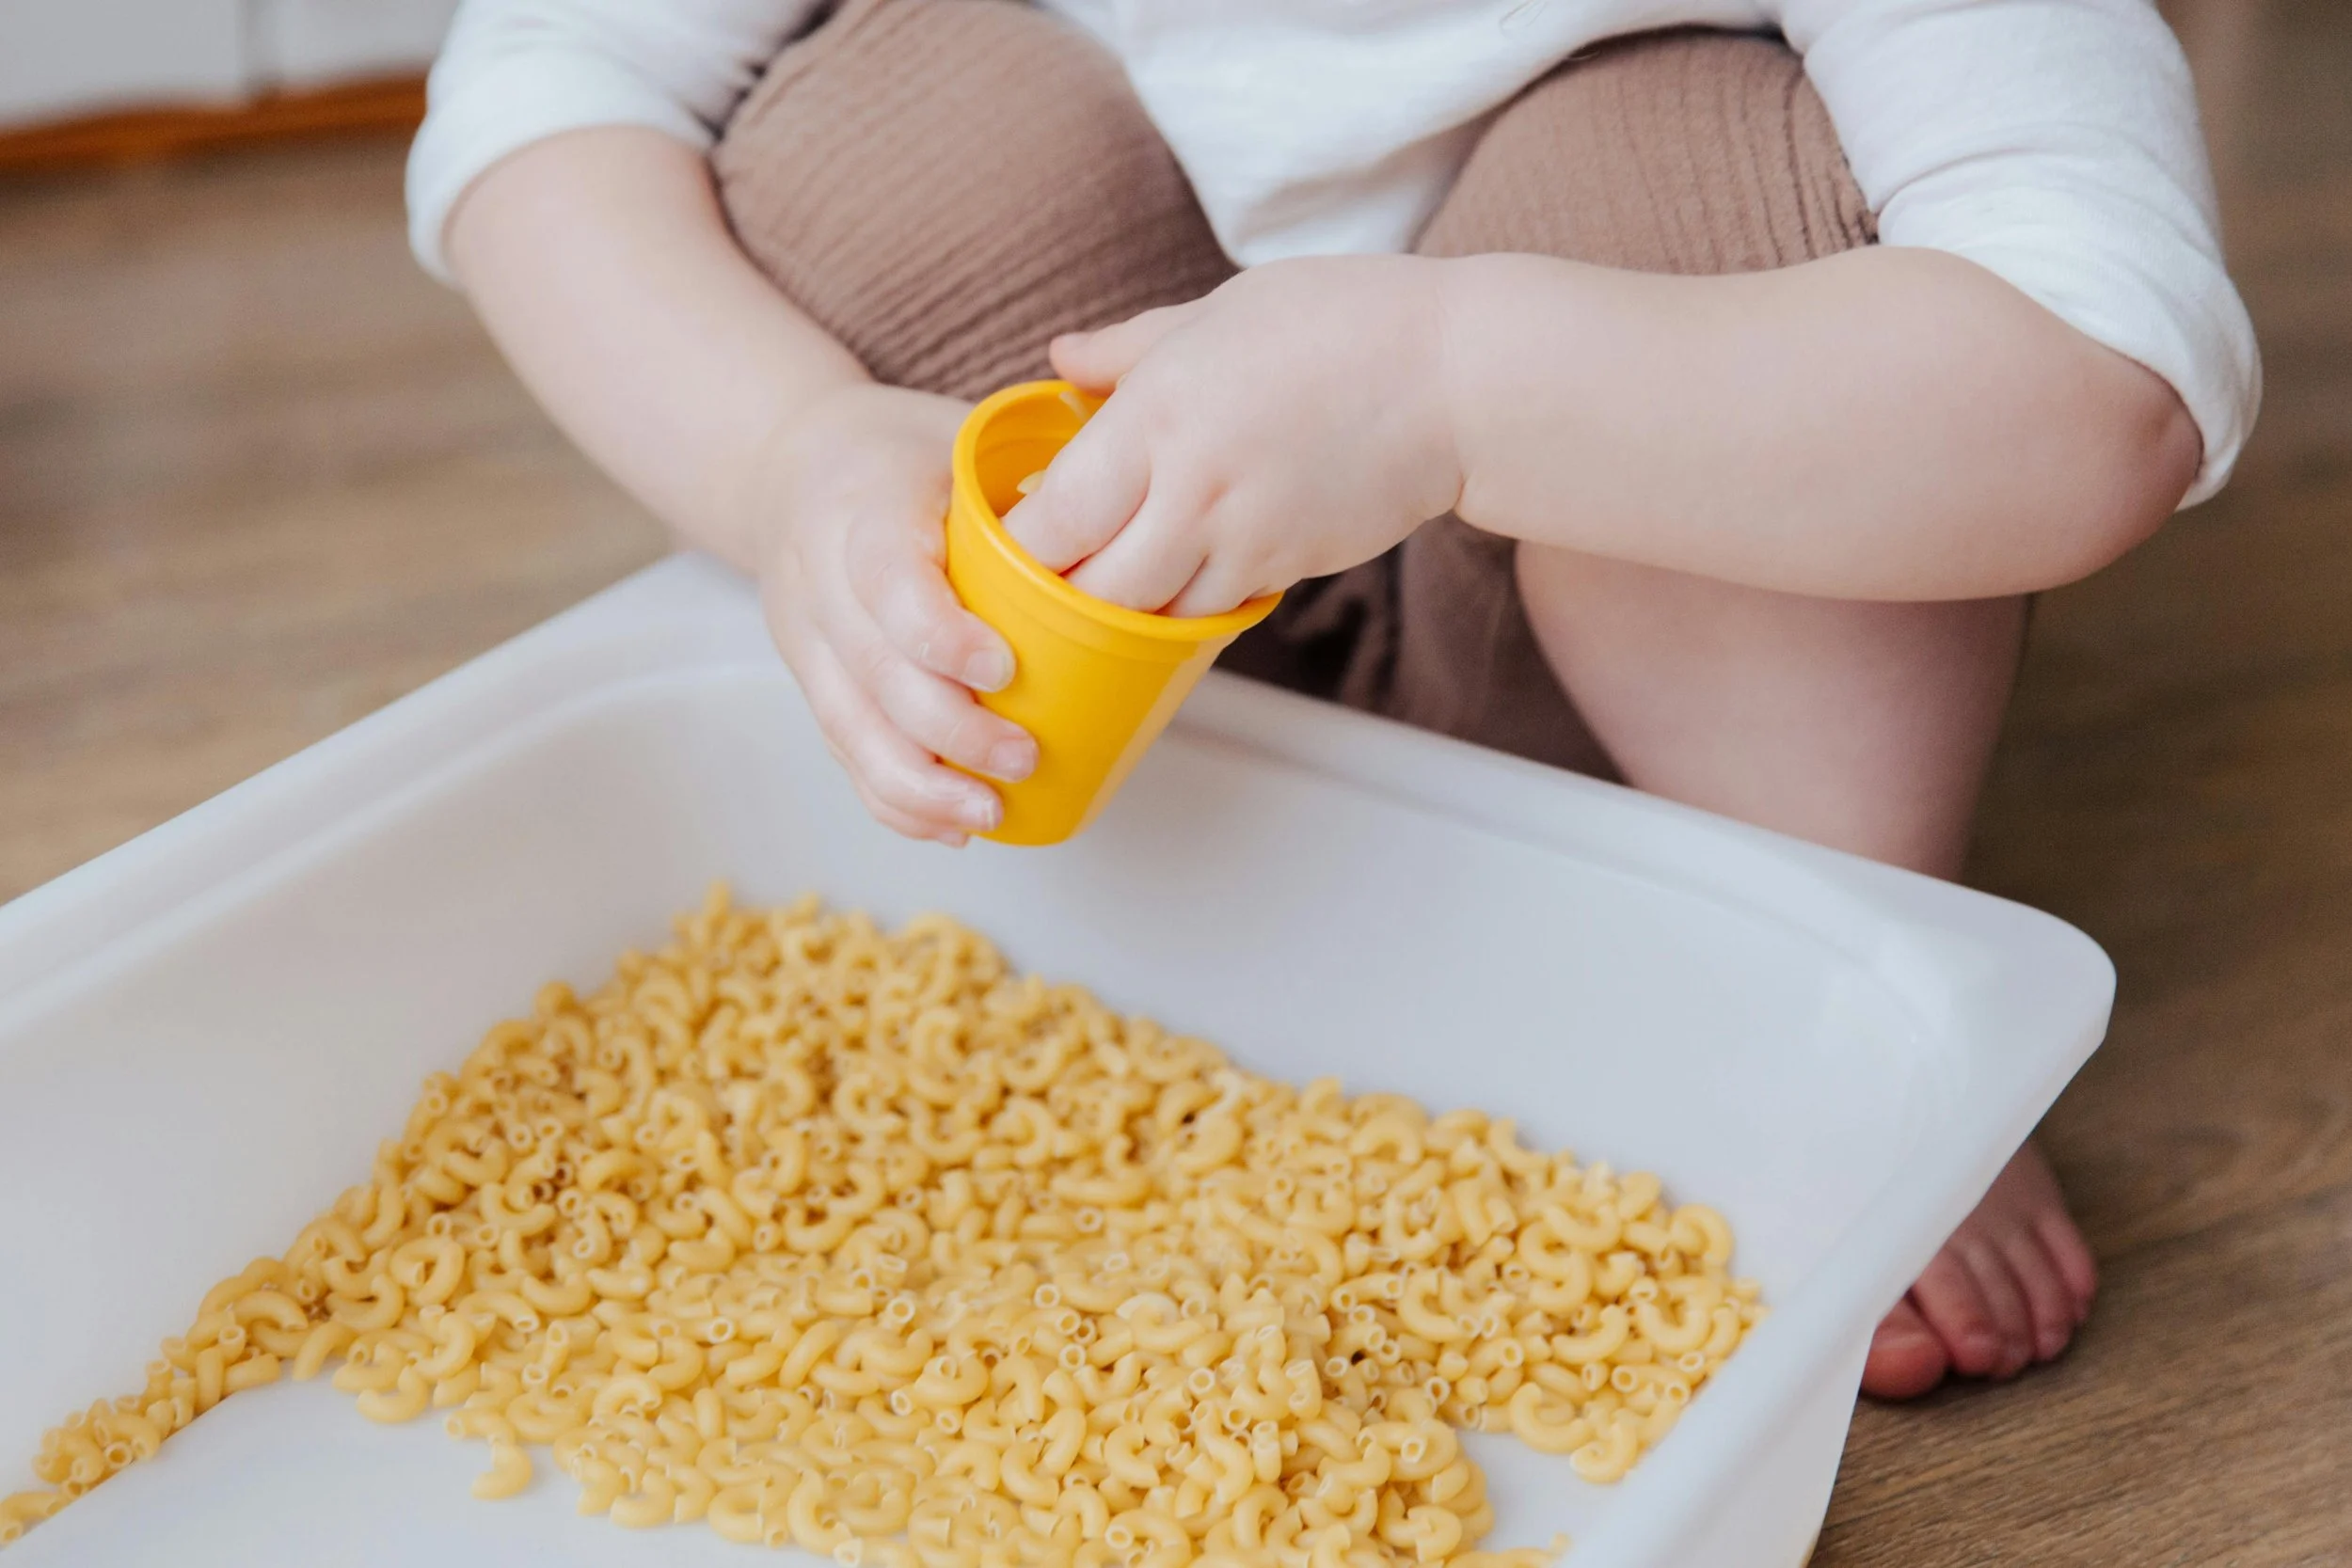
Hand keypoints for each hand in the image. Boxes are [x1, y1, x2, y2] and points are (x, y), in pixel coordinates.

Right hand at [745, 382, 1036, 844]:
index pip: (887, 579)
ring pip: (850, 726)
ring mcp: (806, 636)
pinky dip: (895, 798)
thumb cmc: (903, 455)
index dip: (939, 634)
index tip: (1003, 670)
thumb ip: (1034, 476)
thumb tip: (1139, 525)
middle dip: (949, 730)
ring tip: (989, 811)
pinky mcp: (809, 680)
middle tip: (1022, 758)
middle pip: (872, 671)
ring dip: (921, 784)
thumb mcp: (959, 435)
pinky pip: (844, 751)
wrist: (793, 466)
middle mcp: (819, 576)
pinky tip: (950, 822)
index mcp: (864, 506)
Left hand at [1004, 256, 1462, 614]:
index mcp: (1157, 413)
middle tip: (1037, 582)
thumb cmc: (1340, 323)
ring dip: (1117, 614)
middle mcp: (1191, 489)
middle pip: (1090, 591)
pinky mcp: (1285, 568)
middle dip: (1055, 598)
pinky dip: (1180, 610)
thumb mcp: (1218, 312)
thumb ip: (1127, 349)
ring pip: (1148, 620)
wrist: (1457, 379)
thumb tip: (1060, 360)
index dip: (1015, 545)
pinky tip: (1172, 582)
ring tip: (1098, 591)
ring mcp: (1242, 540)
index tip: (1001, 538)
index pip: (1055, 516)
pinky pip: (1210, 614)